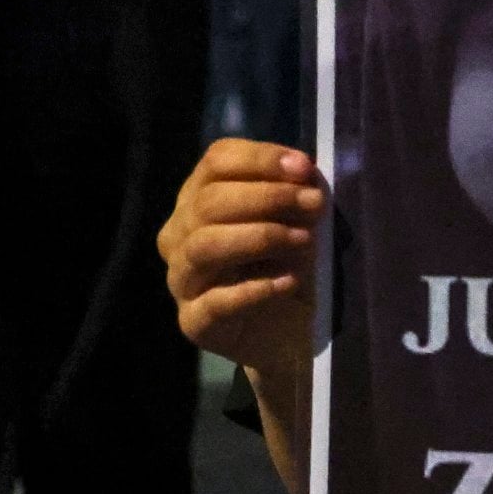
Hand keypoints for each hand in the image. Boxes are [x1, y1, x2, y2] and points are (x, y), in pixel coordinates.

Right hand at [156, 138, 325, 378]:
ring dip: (259, 237)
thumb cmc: (288, 266)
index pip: (216, 163)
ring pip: (204, 245)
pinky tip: (288, 282)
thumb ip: (297, 192)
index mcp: (199, 200)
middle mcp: (179, 235)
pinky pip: (214, 302)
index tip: (304, 167)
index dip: (260, 159)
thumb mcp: (299, 222)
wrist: (289, 334)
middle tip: (313, 205)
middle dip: (267, 197)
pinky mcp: (193, 322)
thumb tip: (304, 170)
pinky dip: (254, 289)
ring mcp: (181, 280)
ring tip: (303, 241)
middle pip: (208, 202)